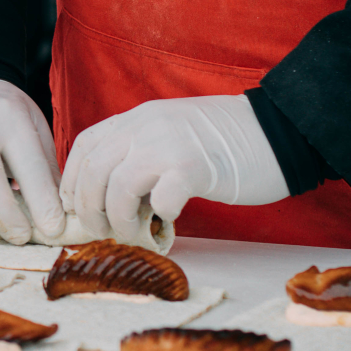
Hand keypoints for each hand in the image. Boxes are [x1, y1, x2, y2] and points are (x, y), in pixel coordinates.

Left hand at [60, 93, 289, 238]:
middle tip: (102, 232)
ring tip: (133, 233)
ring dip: (120, 220)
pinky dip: (159, 217)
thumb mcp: (170, 133)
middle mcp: (146, 126)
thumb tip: (112, 193)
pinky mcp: (194, 168)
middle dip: (90, 209)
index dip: (73, 180)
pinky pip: (160, 200)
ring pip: (118, 189)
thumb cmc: (225, 141)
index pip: (86, 146)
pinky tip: (170, 220)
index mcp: (137, 118)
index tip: (75, 206)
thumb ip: (140, 151)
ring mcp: (168, 145)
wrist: (277, 130)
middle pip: (93, 171)